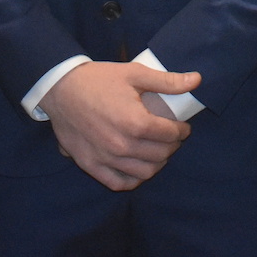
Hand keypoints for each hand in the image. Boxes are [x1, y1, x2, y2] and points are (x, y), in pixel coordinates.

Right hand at [37, 61, 199, 190]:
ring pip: (144, 173)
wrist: (60, 88)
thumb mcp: (134, 74)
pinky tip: (137, 167)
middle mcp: (122, 145)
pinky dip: (133, 179)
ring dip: (156, 163)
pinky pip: (119, 183)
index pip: (170, 135)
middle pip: (160, 155)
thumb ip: (167, 81)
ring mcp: (106, 158)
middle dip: (172, 146)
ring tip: (157, 152)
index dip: (182, 131)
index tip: (183, 127)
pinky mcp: (91, 165)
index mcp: (135, 123)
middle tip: (171, 138)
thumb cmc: (98, 79)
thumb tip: (197, 80)